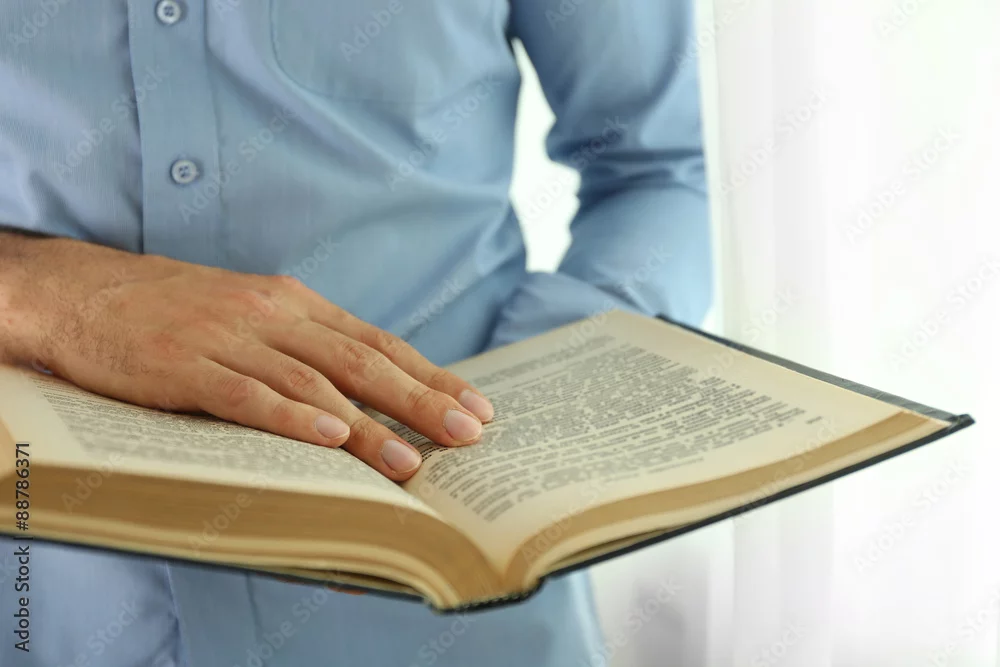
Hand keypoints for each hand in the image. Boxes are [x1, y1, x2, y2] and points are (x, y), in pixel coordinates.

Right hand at [0, 235, 493, 480]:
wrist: (87, 292)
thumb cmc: (180, 311)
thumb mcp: (255, 315)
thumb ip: (306, 347)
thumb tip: (366, 392)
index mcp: (295, 304)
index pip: (378, 342)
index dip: (431, 376)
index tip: (475, 406)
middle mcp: (273, 316)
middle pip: (361, 361)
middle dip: (421, 400)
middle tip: (468, 434)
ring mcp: (229, 339)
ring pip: (314, 383)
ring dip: (368, 424)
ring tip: (412, 459)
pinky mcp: (184, 366)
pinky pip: (246, 395)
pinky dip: (292, 418)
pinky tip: (329, 438)